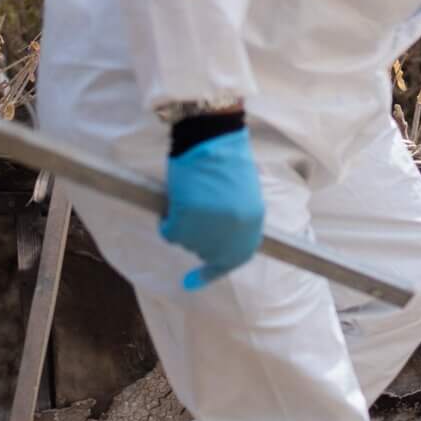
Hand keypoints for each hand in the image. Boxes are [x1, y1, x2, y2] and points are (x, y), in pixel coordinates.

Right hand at [160, 129, 264, 288]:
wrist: (212, 139)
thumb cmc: (226, 161)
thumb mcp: (242, 198)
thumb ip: (234, 223)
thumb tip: (214, 242)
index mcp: (254, 225)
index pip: (236, 258)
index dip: (213, 270)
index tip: (194, 282)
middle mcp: (235, 232)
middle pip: (206, 252)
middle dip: (195, 238)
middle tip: (189, 216)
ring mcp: (212, 227)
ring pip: (186, 242)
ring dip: (182, 225)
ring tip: (189, 198)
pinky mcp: (189, 219)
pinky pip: (170, 231)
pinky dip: (167, 220)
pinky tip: (175, 201)